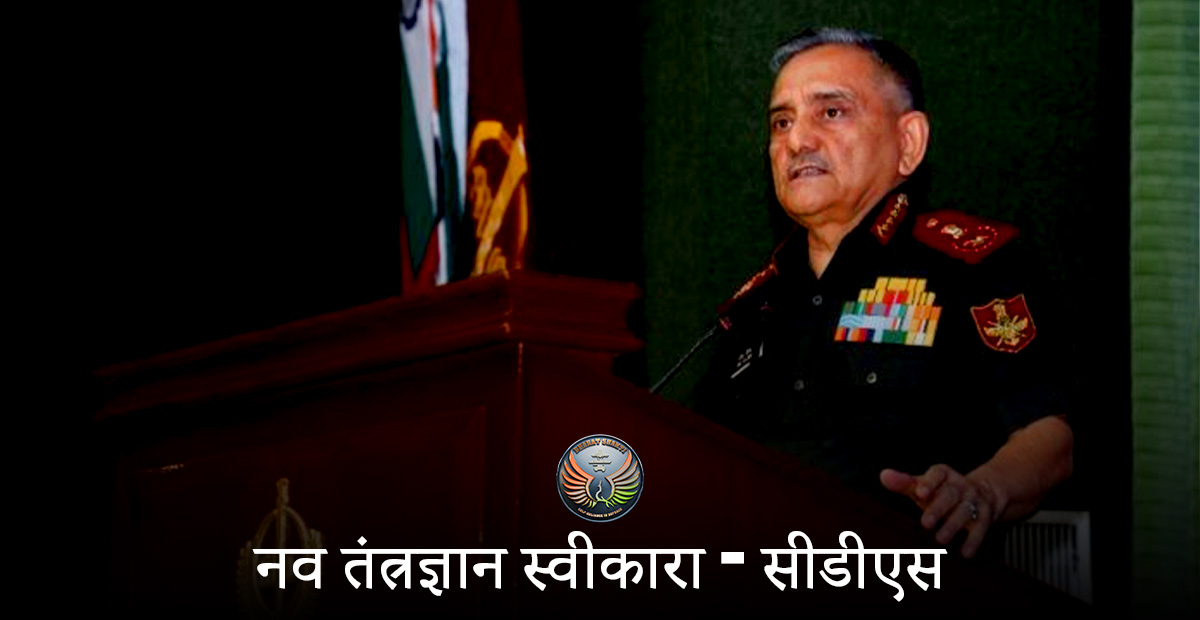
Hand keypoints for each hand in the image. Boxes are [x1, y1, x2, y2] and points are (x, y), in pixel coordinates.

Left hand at [880, 464, 1003, 558]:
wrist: (984, 493)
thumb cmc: (942, 492)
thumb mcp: (924, 486)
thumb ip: (904, 483)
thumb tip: (883, 476)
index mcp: (944, 474)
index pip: (937, 473)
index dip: (929, 482)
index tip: (919, 493)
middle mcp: (961, 485)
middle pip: (950, 494)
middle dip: (939, 508)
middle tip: (925, 524)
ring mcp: (975, 500)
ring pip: (966, 511)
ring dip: (954, 525)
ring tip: (940, 539)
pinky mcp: (986, 516)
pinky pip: (982, 527)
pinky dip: (974, 541)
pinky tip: (966, 554)